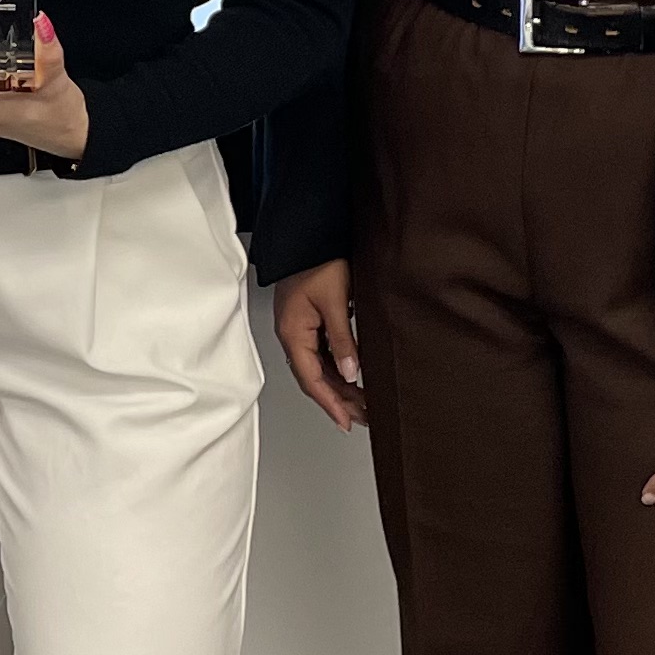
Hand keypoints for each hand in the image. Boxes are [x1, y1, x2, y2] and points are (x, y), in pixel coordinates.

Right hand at [274, 261, 365, 432]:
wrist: (309, 234)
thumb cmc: (318, 260)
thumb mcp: (336, 301)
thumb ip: (343, 338)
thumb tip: (351, 372)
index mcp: (292, 332)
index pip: (311, 378)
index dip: (330, 403)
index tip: (346, 421)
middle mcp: (292, 334)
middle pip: (314, 377)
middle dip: (338, 400)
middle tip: (363, 417)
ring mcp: (298, 328)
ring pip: (318, 367)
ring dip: (339, 386)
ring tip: (362, 403)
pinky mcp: (307, 320)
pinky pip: (320, 353)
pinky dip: (336, 368)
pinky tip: (352, 376)